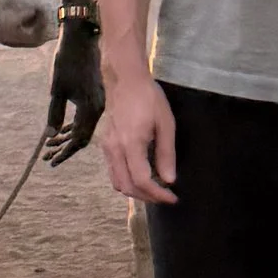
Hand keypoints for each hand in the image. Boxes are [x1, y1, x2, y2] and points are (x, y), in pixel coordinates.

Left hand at [42, 23, 103, 163]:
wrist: (82, 38)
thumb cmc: (68, 61)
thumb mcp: (57, 90)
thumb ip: (55, 114)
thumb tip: (50, 136)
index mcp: (91, 109)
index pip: (79, 140)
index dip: (65, 152)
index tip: (52, 162)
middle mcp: (99, 109)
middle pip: (83, 137)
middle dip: (65, 148)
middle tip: (48, 157)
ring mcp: (99, 103)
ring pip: (84, 128)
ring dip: (68, 138)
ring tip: (50, 147)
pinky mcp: (96, 97)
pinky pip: (86, 118)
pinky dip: (73, 126)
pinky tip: (61, 131)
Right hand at [100, 69, 178, 205]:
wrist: (124, 80)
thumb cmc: (148, 98)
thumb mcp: (166, 124)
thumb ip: (166, 154)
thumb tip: (169, 180)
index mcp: (131, 143)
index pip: (141, 180)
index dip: (158, 194)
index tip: (173, 198)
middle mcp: (114, 149)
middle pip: (127, 186)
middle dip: (147, 197)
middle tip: (166, 197)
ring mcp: (106, 147)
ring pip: (117, 182)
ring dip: (135, 192)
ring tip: (155, 190)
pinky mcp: (104, 145)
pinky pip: (113, 172)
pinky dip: (127, 181)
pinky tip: (141, 176)